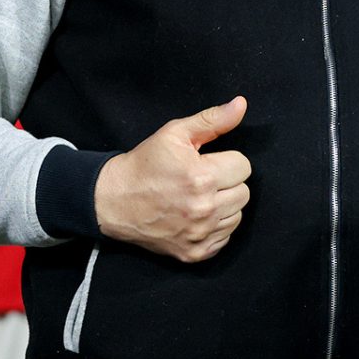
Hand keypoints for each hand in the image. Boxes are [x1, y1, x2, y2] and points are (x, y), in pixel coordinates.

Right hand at [95, 97, 252, 261]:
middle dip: (227, 183)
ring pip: (237, 216)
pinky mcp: (194, 253)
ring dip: (224, 206)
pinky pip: (225, 238)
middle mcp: (204, 209)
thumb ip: (212, 120)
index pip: (244, 166)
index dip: (226, 161)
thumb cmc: (145, 165)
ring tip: (199, 198)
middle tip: (202, 180)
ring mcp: (199, 234)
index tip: (207, 163)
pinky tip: (196, 217)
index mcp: (202, 177)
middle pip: (244, 192)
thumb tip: (241, 104)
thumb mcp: (174, 134)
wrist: (114, 201)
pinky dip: (215, 228)